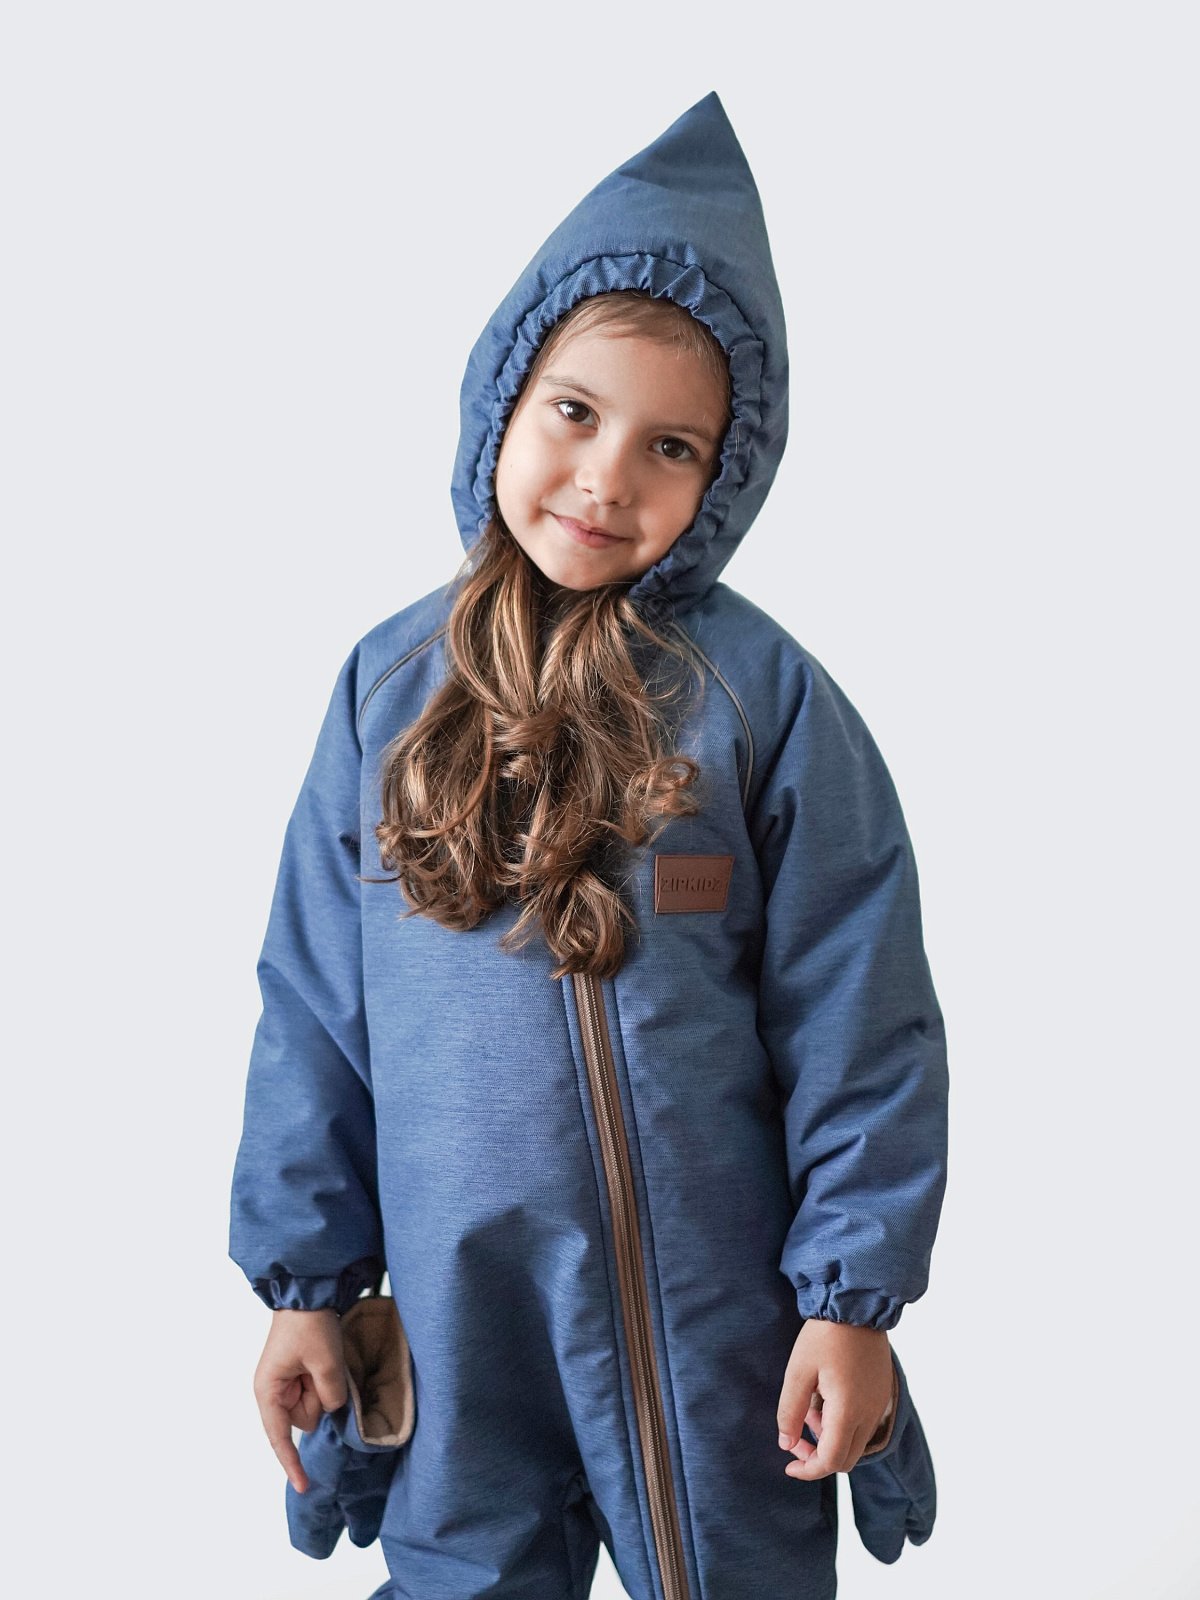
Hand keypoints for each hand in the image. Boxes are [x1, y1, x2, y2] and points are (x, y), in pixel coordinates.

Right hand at [253, 1308, 347, 1492]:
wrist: (308, 1293)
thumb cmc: (309, 1324)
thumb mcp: (325, 1361)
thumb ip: (330, 1395)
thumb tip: (332, 1408)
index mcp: (268, 1391)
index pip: (279, 1437)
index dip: (292, 1462)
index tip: (305, 1486)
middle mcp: (273, 1392)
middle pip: (306, 1418)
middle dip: (320, 1399)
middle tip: (323, 1366)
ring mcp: (286, 1384)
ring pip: (315, 1405)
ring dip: (325, 1387)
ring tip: (323, 1357)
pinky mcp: (298, 1375)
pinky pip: (318, 1391)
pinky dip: (326, 1381)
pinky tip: (324, 1360)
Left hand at [776, 1318, 893, 1480]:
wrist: (857, 1306)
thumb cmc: (825, 1336)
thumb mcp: (798, 1371)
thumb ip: (790, 1411)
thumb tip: (786, 1443)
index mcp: (848, 1411)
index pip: (831, 1461)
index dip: (808, 1470)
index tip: (789, 1465)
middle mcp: (869, 1414)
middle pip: (846, 1459)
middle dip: (818, 1456)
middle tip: (795, 1437)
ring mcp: (878, 1404)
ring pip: (855, 1443)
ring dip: (830, 1439)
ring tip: (808, 1409)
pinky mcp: (881, 1394)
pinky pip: (863, 1425)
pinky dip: (843, 1425)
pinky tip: (825, 1399)